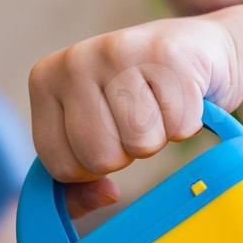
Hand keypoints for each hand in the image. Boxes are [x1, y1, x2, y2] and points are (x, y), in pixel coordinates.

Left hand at [27, 15, 242, 217]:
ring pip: (140, 145)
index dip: (90, 167)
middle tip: (136, 118)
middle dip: (125, 152)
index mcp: (45, 80)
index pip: (60, 165)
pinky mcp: (168, 54)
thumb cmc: (138, 99)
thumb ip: (78, 185)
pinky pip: (179, 128)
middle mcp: (75, 60)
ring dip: (158, 136)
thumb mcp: (95, 132)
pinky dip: (187, 121)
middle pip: (100, 159)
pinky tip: (181, 93)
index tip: (106, 136)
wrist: (198, 48)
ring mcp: (120, 51)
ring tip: (157, 104)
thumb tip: (106, 194)